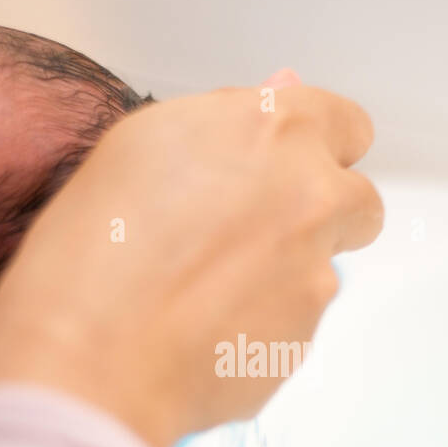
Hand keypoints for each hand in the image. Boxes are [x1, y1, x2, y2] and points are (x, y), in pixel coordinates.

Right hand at [0, 71, 382, 446]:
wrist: (88, 356)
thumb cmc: (93, 247)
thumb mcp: (145, 144)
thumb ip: (232, 118)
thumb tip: (285, 90)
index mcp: (273, 130)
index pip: (346, 125)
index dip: (319, 150)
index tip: (291, 169)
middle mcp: (310, 196)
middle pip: (358, 202)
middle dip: (322, 215)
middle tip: (252, 235)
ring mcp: (314, 273)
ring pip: (324, 268)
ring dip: (284, 275)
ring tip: (203, 292)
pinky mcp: (304, 338)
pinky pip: (294, 325)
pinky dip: (260, 327)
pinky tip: (200, 333)